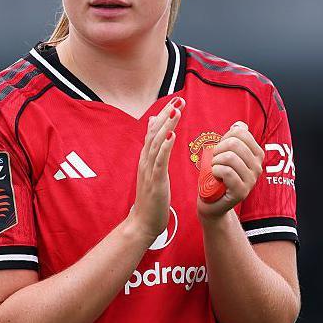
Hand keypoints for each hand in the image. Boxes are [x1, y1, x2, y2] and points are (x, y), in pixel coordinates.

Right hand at [128, 97, 185, 239]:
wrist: (143, 223)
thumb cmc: (151, 199)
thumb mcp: (153, 173)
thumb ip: (154, 154)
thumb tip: (157, 138)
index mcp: (146, 158)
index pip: (154, 131)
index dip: (164, 115)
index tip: (176, 101)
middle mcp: (145, 161)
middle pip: (155, 132)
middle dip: (167, 114)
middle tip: (179, 99)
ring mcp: (149, 170)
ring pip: (157, 142)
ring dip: (167, 125)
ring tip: (177, 111)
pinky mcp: (154, 181)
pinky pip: (159, 160)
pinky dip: (165, 146)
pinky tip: (171, 135)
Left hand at [197, 121, 263, 220]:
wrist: (212, 201)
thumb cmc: (218, 175)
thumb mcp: (226, 153)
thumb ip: (234, 139)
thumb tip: (240, 125)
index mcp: (257, 154)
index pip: (241, 133)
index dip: (225, 138)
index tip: (220, 149)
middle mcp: (258, 167)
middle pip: (234, 144)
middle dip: (218, 150)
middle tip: (215, 161)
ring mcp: (251, 180)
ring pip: (230, 157)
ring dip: (216, 162)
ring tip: (215, 169)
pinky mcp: (242, 192)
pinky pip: (227, 172)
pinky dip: (216, 171)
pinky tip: (216, 176)